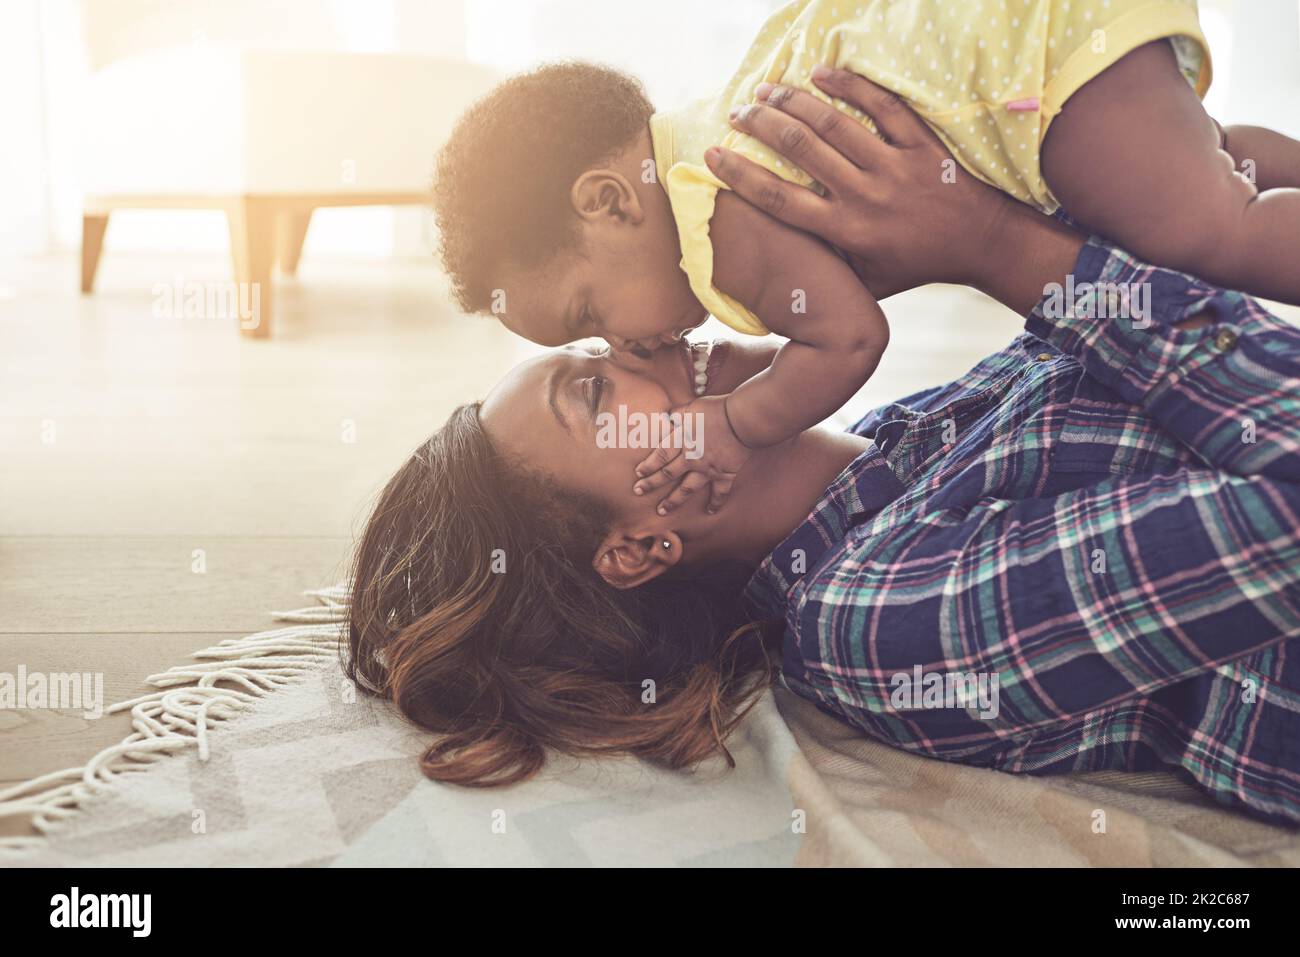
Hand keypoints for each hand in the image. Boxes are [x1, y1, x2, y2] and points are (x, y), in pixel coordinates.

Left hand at [632, 395, 752, 513]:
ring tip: (662, 511)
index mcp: (682, 440)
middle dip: (651, 484)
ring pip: (687, 489)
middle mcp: (692, 458)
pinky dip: (715, 502)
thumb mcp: (692, 407)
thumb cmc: (717, 410)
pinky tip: (710, 511)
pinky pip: (719, 492)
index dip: (648, 465)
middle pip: (668, 473)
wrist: (742, 420)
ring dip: (673, 500)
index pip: (660, 455)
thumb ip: (678, 414)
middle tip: (638, 492)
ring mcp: (708, 469)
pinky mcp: (725, 474)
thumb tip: (666, 416)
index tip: (638, 474)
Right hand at [705, 65, 1016, 297]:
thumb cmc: (916, 264)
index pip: (781, 199)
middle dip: (762, 125)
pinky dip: (850, 86)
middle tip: (738, 113)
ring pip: (835, 124)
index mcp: (846, 232)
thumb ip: (826, 270)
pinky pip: (881, 107)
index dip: (741, 174)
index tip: (713, 155)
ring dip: (795, 102)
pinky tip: (822, 73)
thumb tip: (779, 265)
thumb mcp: (867, 283)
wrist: (979, 243)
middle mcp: (865, 196)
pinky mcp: (920, 144)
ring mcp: (893, 166)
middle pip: (801, 150)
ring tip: (767, 90)